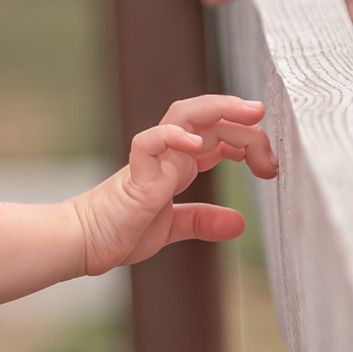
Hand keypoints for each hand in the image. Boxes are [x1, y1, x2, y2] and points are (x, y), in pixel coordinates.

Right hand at [72, 95, 274, 274]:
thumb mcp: (172, 227)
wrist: (83, 243)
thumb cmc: (119, 231)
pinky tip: (195, 143)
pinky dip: (171, 136)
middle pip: (208, 116)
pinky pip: (149, 143)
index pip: (218, 134)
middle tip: (267, 124)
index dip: (247, 138)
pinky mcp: (135, 176)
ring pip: (184, 115)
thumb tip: (240, 223)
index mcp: (178, 165)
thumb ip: (202, 220)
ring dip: (219, 108)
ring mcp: (151, 161)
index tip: (269, 163)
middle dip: (241, 116)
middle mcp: (168, 155)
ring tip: (249, 113)